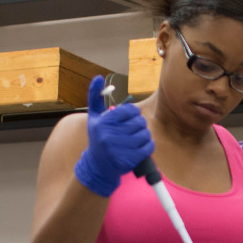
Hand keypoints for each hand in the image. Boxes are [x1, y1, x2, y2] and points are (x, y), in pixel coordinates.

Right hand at [74, 75, 153, 196]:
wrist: (98, 165)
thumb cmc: (98, 137)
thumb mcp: (94, 117)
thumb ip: (95, 96)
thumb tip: (99, 77)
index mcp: (102, 123)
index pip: (130, 110)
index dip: (133, 113)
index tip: (130, 118)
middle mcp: (109, 135)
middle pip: (139, 122)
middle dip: (139, 124)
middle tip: (133, 129)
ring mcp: (119, 149)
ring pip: (145, 134)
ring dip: (144, 135)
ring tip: (137, 138)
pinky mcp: (129, 160)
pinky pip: (149, 147)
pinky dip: (148, 145)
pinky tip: (141, 147)